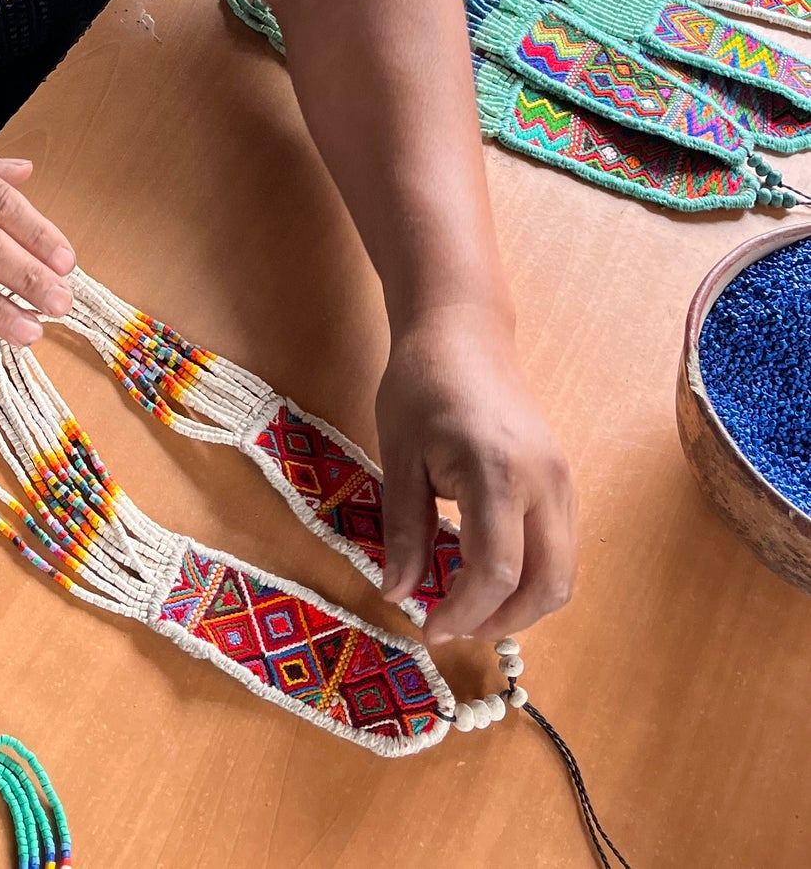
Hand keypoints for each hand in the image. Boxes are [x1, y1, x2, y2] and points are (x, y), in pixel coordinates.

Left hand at [375, 305, 575, 643]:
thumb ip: (403, 530)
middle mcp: (544, 481)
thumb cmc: (422, 385)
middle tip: (451, 626)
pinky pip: (561, 547)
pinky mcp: (564, 480)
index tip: (428, 628)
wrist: (463, 332)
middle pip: (547, 585)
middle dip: (501, 622)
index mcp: (497, 472)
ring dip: (520, 604)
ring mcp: (562, 481)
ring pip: (562, 572)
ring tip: (466, 606)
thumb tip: (397, 595)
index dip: (463, 613)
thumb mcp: (399, 456)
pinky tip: (485, 573)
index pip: (495, 571)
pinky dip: (530, 576)